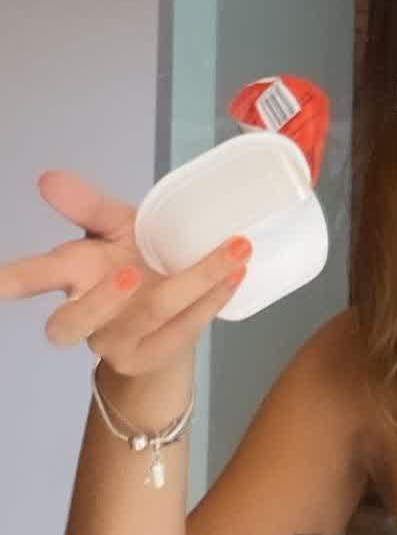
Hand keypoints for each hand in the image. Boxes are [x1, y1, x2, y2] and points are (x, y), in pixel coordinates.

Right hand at [0, 169, 249, 375]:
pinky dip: (214, 297)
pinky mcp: (153, 356)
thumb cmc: (135, 260)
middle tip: (127, 271)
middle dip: (98, 302)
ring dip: (194, 281)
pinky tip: (236, 272)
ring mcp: (118, 343)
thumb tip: (49, 178)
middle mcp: (87, 318)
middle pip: (69, 323)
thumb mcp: (116, 226)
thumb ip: (88, 206)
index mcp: (73, 275)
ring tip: (233, 248)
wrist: (170, 313)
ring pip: (150, 318)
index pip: (34, 278)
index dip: (12, 281)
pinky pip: (184, 329)